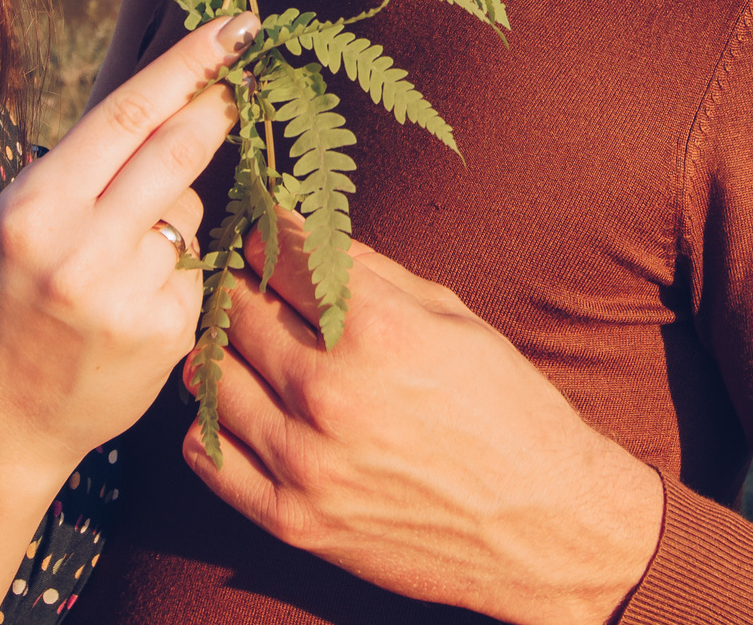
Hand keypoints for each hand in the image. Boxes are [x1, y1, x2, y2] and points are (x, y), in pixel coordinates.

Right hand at [0, 11, 251, 481]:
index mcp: (37, 207)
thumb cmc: (16, 295)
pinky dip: (177, 267)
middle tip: (243, 79)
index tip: (234, 27)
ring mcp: (127, 293)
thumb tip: (173, 93)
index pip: (126, 115)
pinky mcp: (166, 329)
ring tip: (122, 257)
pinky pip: (194, 265)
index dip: (188, 64)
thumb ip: (86, 164)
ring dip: (175, 212)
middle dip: (216, 108)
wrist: (6, 412)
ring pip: (189, 210)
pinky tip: (136, 299)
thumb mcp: (24, 217)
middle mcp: (81, 248)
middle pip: (177, 151)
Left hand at [184, 220, 663, 624]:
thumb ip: (371, 273)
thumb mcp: (453, 318)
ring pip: (212, 379)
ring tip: (236, 342)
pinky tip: (235, 408)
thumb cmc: (507, 410)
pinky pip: (208, 458)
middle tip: (239, 279)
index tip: (259, 228)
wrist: (543, 525)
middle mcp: (332, 392)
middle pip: (238, 312)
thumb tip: (305, 231)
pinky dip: (209, 425)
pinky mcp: (294, 520)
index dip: (266, 233)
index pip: (282, 255)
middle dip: (237, 285)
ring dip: (217, 351)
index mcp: (378, 330)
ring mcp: (307, 461)